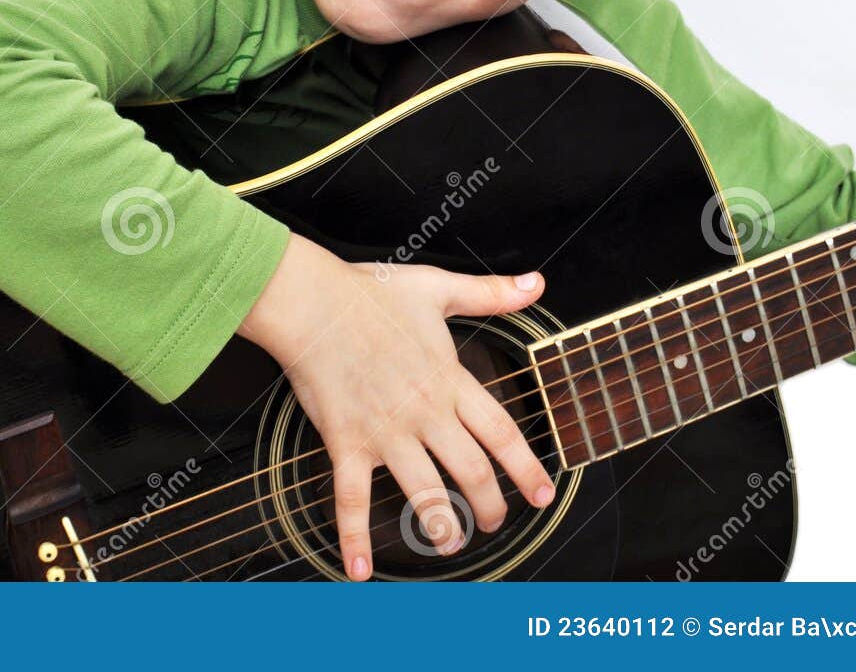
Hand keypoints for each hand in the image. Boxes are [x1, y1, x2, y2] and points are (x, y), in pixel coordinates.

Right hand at [237, 232, 557, 580]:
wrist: (313, 302)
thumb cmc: (370, 292)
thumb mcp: (439, 287)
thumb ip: (490, 294)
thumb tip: (536, 284)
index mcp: (449, 380)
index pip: (501, 432)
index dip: (527, 467)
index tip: (542, 494)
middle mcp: (425, 413)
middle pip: (472, 472)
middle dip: (490, 505)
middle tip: (495, 522)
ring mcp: (386, 432)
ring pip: (425, 493)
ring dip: (442, 526)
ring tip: (451, 544)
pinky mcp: (347, 443)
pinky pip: (351, 499)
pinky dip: (353, 537)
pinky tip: (358, 572)